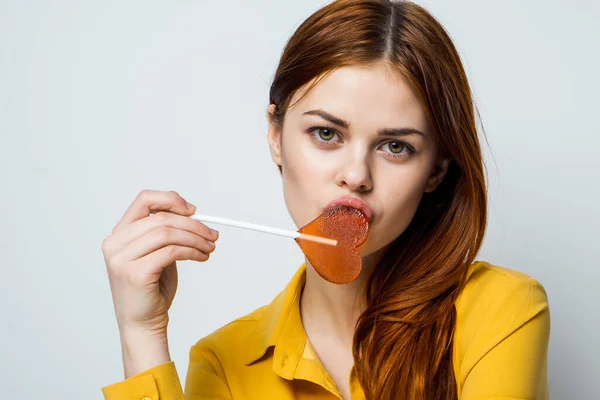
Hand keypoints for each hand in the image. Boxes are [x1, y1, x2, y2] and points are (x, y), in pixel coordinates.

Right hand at [102, 189, 218, 336]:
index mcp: (119, 234)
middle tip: (212, 234)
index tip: (193, 210)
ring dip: (196, 238)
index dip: (171, 200)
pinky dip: (193, 251)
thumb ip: (164, 232)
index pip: (144, 200)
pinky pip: (172, 251)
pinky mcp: (135, 273)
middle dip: (193, 224)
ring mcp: (122, 259)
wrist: (142, 325)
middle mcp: (115, 244)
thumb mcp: (156, 253)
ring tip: (210, 247)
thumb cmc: (151, 289)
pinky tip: (202, 257)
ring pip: (168, 234)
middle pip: (161, 218)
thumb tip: (191, 213)